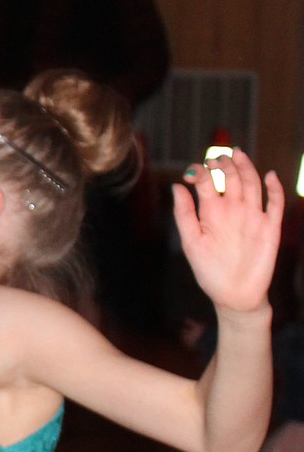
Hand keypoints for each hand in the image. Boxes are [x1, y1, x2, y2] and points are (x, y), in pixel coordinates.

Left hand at [173, 149, 283, 314]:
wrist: (234, 296)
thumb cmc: (209, 272)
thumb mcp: (192, 242)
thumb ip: (184, 214)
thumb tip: (177, 186)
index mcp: (211, 213)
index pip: (207, 184)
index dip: (202, 173)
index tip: (195, 170)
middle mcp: (232, 210)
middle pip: (231, 179)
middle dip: (225, 166)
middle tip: (218, 158)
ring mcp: (252, 217)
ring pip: (252, 185)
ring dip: (246, 169)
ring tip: (238, 155)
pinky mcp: (270, 228)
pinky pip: (275, 204)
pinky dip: (274, 189)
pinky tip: (269, 175)